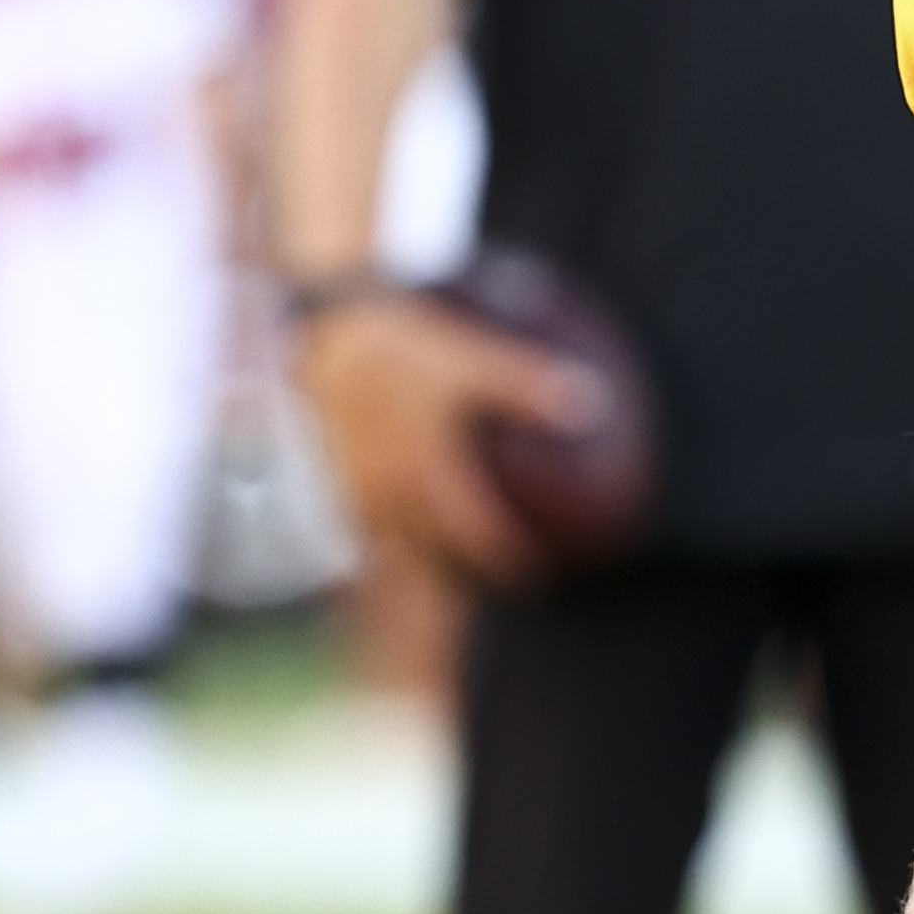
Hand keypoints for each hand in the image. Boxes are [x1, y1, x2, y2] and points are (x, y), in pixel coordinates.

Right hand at [293, 293, 595, 590]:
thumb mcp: (471, 360)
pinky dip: (376, 541)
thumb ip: (528, 387)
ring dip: (416, 560)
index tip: (528, 576)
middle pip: (426, 549)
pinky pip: (354, 525)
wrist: (321, 337)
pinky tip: (390, 541)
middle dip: (457, 568)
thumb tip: (592, 405)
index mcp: (426, 472)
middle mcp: (386, 492)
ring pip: (388, 543)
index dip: (501, 556)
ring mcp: (351, 490)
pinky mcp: (326, 479)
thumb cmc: (401, 348)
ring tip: (444, 567)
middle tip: (486, 576)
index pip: (469, 532)